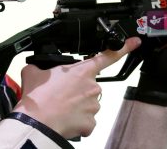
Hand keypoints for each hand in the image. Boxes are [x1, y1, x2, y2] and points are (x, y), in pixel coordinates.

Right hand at [13, 37, 140, 138]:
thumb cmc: (37, 97)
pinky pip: (86, 120)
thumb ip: (39, 67)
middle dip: (76, 90)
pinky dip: (76, 121)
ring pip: (87, 104)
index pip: (107, 57)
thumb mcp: (32, 72)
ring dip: (75, 106)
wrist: (37, 122)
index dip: (123, 48)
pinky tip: (64, 118)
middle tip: (59, 94)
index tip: (134, 42)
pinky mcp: (91, 123)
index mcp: (81, 71)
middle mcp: (92, 87)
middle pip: (88, 85)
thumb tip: (36, 69)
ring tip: (58, 107)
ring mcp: (93, 106)